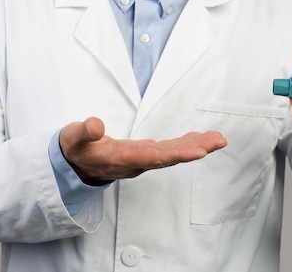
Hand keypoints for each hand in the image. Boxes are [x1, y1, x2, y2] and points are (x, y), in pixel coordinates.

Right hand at [59, 117, 226, 182]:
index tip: (198, 151)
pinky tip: (200, 140)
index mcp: (120, 158)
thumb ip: (84, 131)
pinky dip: (185, 144)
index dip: (176, 154)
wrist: (73, 166)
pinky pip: (168, 151)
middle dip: (195, 149)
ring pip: (171, 154)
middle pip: (169, 157)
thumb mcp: (72, 138)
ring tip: (218, 139)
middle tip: (219, 141)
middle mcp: (135, 162)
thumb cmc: (74, 149)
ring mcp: (140, 160)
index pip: (152, 157)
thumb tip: (95, 125)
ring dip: (195, 146)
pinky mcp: (143, 155)